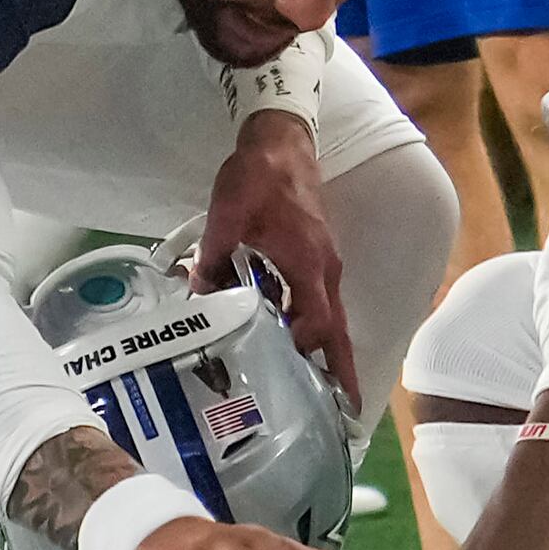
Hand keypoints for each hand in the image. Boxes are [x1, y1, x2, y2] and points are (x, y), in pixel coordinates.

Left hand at [197, 112, 356, 408]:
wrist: (282, 138)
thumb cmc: (257, 177)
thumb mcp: (226, 218)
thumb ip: (213, 260)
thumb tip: (199, 296)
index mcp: (308, 264)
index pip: (316, 321)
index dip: (305, 351)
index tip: (290, 374)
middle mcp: (325, 269)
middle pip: (338, 329)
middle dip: (343, 370)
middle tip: (349, 411)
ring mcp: (325, 262)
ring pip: (332, 317)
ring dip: (329, 352)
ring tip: (323, 389)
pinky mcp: (317, 255)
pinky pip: (321, 301)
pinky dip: (315, 326)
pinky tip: (292, 339)